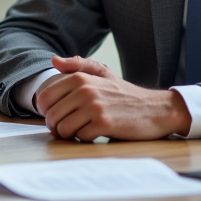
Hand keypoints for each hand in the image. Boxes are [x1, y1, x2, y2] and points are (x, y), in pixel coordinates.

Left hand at [36, 55, 191, 140]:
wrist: (157, 109)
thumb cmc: (126, 94)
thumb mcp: (103, 74)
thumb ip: (77, 65)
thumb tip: (54, 61)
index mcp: (79, 78)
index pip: (44, 98)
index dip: (47, 111)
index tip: (58, 116)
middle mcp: (84, 90)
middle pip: (51, 116)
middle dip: (56, 127)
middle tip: (69, 129)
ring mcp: (94, 106)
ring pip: (62, 129)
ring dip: (70, 135)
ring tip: (81, 131)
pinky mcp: (104, 123)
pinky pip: (80, 137)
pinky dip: (85, 139)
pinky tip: (96, 134)